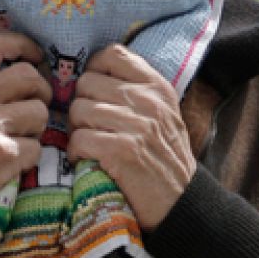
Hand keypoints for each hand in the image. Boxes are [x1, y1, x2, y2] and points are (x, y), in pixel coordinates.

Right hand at [0, 31, 51, 227]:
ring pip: (40, 113)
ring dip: (35, 128)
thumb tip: (9, 73)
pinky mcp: (4, 154)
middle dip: (40, 92)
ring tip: (17, 139)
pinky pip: (37, 148)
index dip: (22, 44)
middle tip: (34, 105)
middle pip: (29, 76)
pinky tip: (10, 163)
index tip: (35, 56)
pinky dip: (28, 157)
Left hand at [68, 45, 194, 229]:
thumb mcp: (163, 116)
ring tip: (90, 145)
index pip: (112, 54)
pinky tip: (88, 161)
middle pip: (87, 83)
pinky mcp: (121, 150)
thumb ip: (136, 91)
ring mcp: (136, 125)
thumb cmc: (165, 159)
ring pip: (78, 110)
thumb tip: (92, 75)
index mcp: (158, 88)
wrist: (181, 203)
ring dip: (76, 130)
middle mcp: (148, 101)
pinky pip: (78, 139)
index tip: (94, 93)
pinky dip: (76, 153)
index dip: (94, 71)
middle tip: (89, 126)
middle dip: (81, 105)